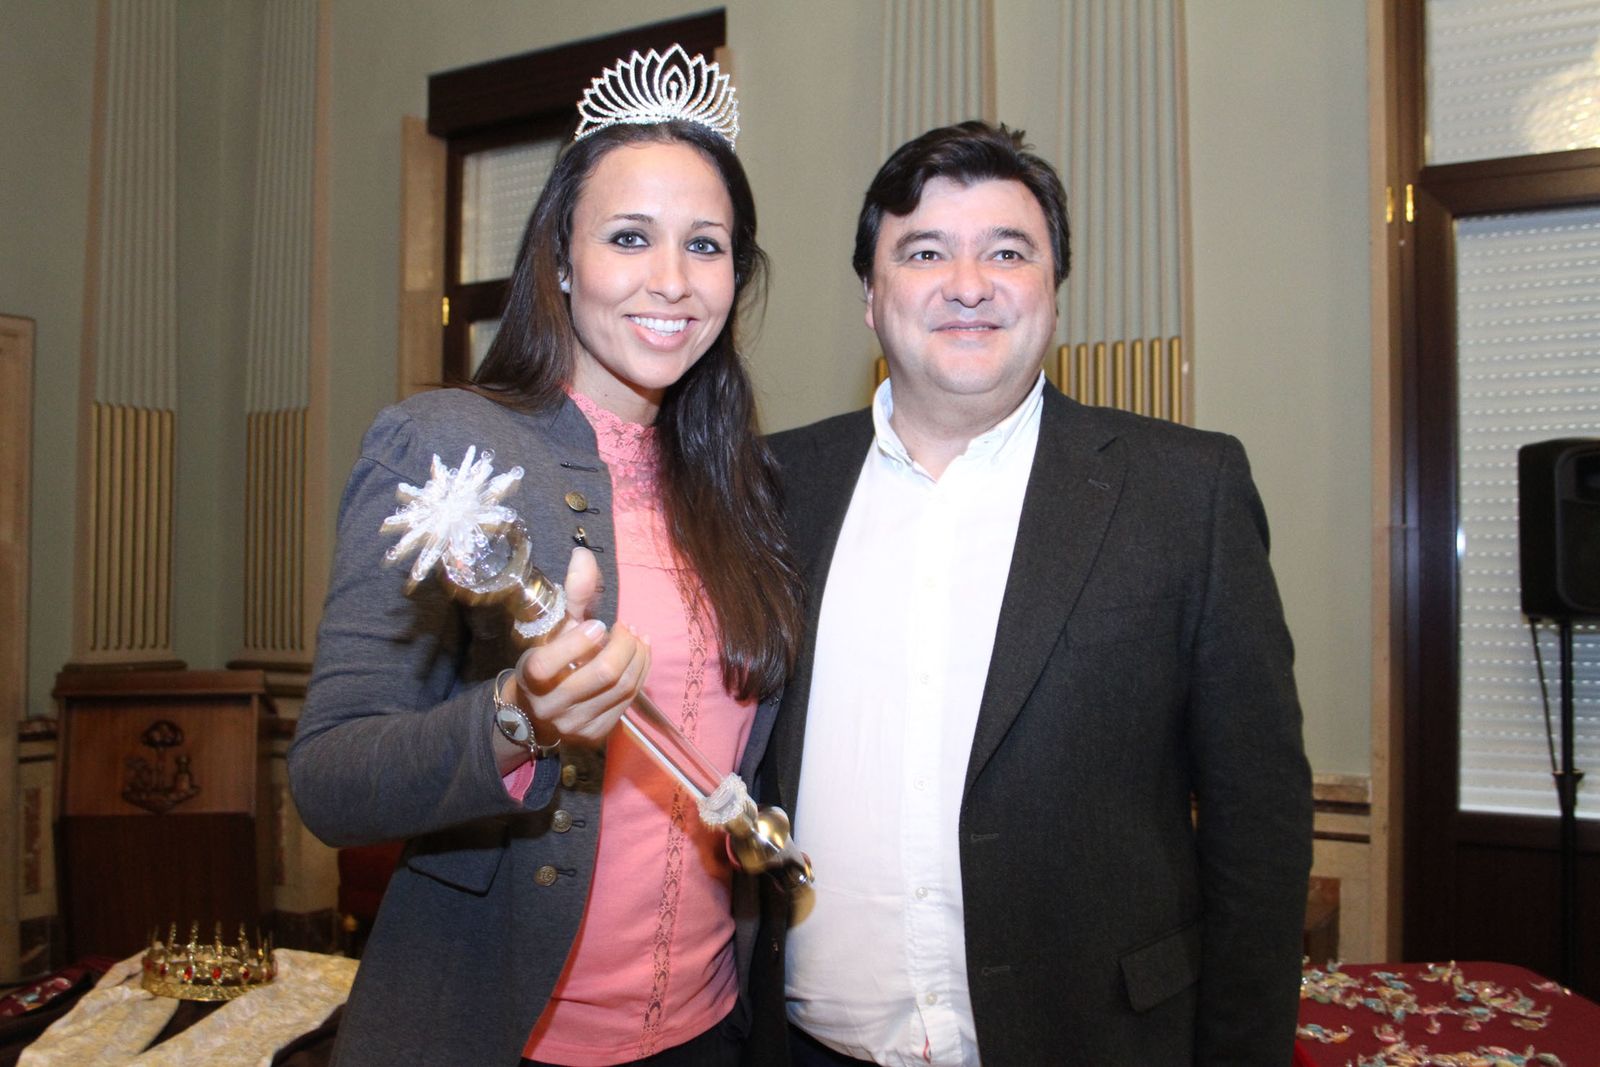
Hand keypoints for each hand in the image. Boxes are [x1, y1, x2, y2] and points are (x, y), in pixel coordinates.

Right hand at [507, 547, 650, 748]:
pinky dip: (641, 674)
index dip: (579, 642)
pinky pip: (628, 701)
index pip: (548, 665)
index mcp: (530, 678)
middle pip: (603, 674)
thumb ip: (572, 594)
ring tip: (639, 638)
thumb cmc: (550, 658)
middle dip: (625, 645)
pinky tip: (639, 656)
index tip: (599, 625)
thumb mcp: (555, 627)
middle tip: (627, 628)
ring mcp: (574, 725)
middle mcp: (549, 707)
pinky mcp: (595, 735)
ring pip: (622, 687)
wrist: (537, 712)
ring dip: (639, 656)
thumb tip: (584, 555)